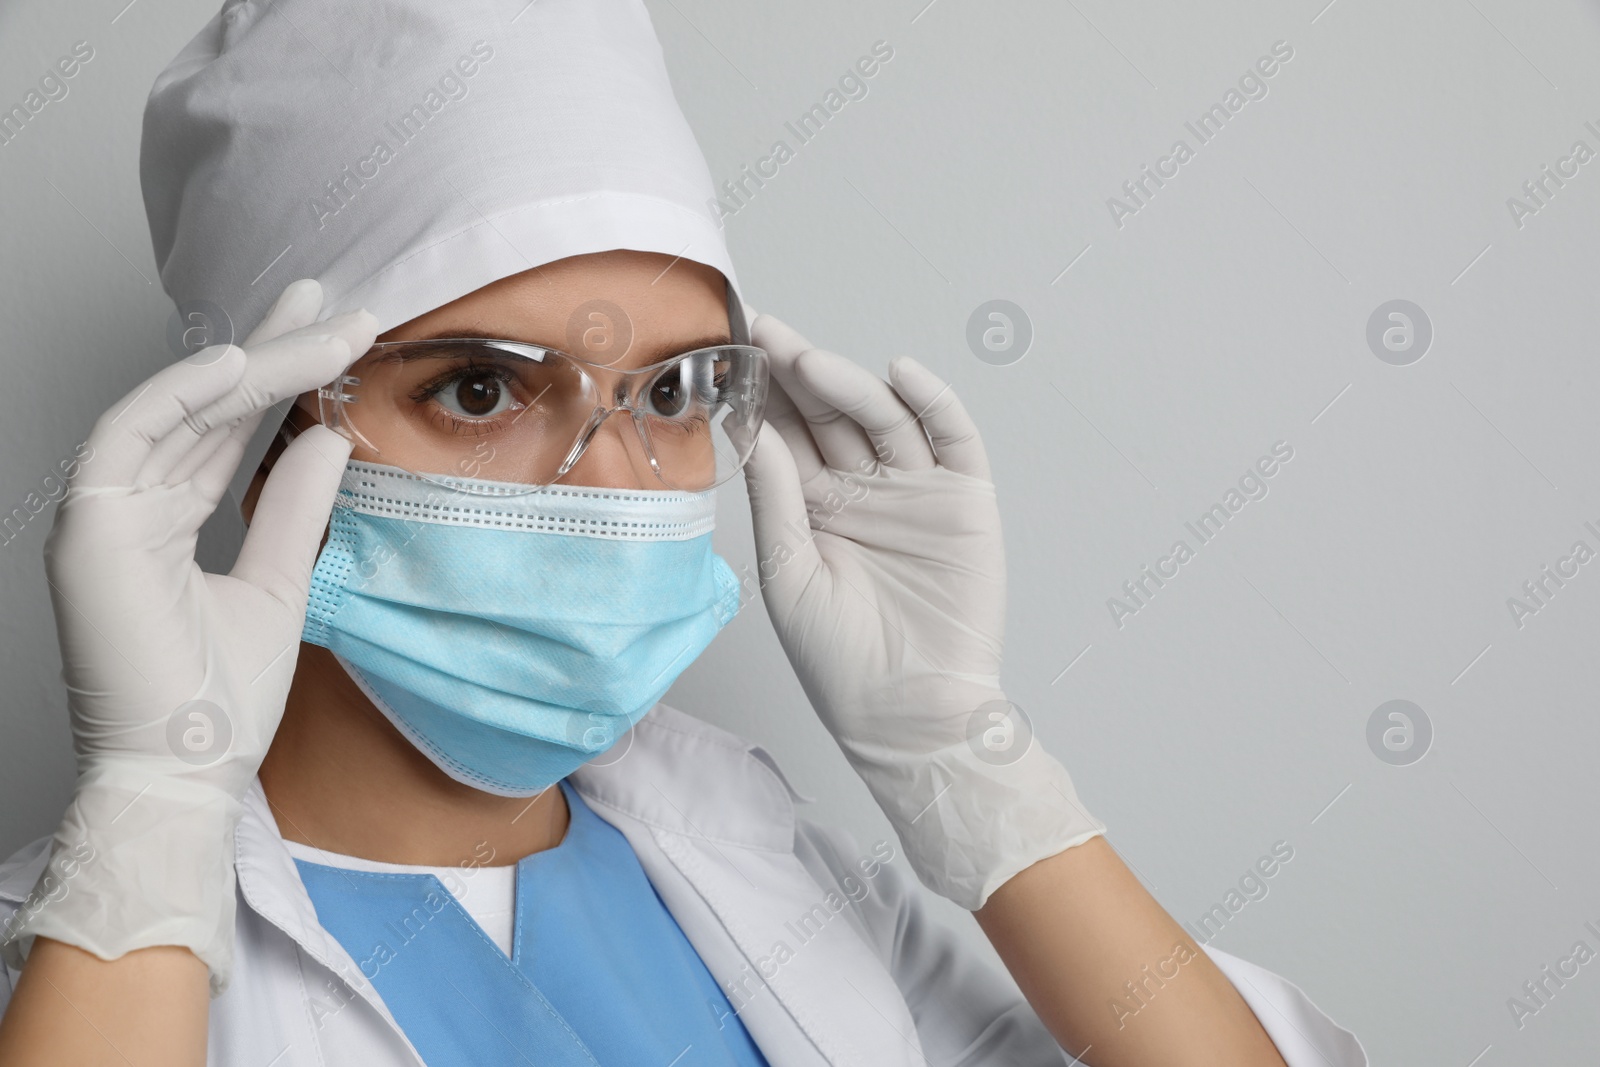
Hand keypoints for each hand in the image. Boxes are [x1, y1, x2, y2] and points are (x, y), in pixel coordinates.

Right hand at [2, 280, 375, 992]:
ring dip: (252, 363)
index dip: (278, 372)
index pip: (226, 427)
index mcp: (169, 521)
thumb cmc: (220, 703)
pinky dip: (178, 397)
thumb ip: (295, 508)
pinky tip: (240, 363)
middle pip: (208, 408)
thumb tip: (329, 438)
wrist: (186, 776)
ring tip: (320, 322)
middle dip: (272, 347)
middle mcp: (133, 508)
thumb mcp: (279, 585)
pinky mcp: (88, 534)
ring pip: (179, 410)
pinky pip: (128, 440)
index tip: (330, 325)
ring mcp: (104, 517)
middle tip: (334, 298)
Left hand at [741, 314, 1102, 909]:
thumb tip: (753, 430)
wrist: (909, 712)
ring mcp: (914, 490)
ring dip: (848, 384)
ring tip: (809, 361)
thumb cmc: (840, 659)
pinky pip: (951, 437)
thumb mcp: (788, 574)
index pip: (786, 434)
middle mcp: (863, 489)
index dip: (761, 393)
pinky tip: (900, 374)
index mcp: (814, 507)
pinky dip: (933, 401)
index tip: (728, 349)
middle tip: (763, 332)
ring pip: (882, 417)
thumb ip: (776, 499)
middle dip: (796, 371)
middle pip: (830, 414)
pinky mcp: (964, 499)